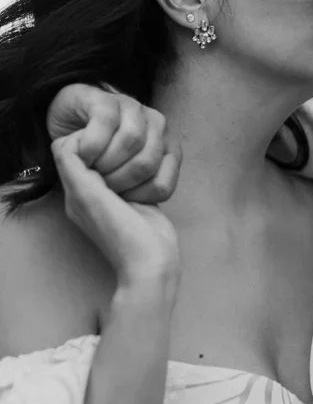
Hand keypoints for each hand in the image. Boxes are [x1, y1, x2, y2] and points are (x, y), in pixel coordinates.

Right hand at [47, 85, 180, 203]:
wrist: (72, 119)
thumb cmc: (101, 156)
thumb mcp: (125, 178)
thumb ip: (141, 189)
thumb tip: (144, 214)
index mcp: (167, 146)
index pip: (163, 185)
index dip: (138, 197)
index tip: (119, 199)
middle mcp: (156, 123)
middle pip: (147, 162)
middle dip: (119, 181)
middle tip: (101, 184)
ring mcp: (132, 108)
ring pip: (132, 139)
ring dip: (106, 162)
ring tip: (91, 169)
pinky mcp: (106, 99)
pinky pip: (105, 122)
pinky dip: (92, 144)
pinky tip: (84, 154)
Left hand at [52, 131, 179, 288]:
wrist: (152, 263)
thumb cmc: (120, 234)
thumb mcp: (88, 196)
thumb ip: (72, 166)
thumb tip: (67, 141)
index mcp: (74, 190)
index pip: (69, 148)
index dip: (85, 140)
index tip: (102, 146)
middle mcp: (91, 190)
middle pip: (95, 150)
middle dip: (109, 149)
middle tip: (122, 163)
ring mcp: (116, 194)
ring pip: (118, 159)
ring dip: (129, 161)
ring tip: (136, 177)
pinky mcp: (138, 196)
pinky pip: (137, 172)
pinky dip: (143, 172)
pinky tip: (147, 182)